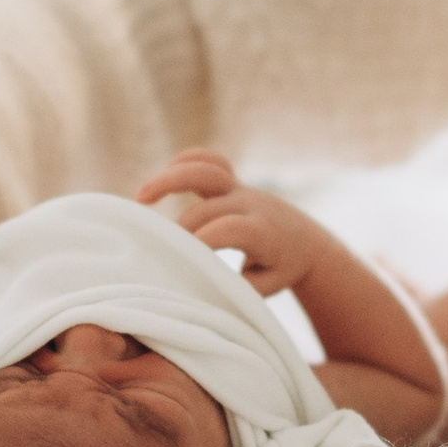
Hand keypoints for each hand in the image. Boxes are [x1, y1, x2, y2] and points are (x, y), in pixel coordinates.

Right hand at [135, 150, 328, 299]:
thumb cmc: (281, 269)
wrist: (307, 242)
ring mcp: (240, 189)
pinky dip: (183, 162)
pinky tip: (158, 182)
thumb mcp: (267, 286)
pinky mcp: (231, 182)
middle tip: (156, 248)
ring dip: (171, 178)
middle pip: (209, 206)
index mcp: (263, 233)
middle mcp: (251, 205)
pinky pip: (208, 160)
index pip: (229, 229)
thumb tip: (201, 286)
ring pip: (206, 169)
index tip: (180, 260)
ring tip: (140, 196)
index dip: (203, 241)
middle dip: (181, 227)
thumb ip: (238, 287)